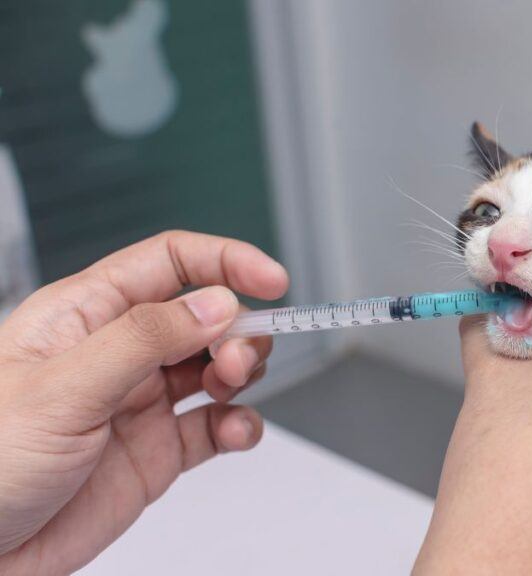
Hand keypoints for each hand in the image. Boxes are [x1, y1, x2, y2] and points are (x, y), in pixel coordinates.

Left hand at [0, 231, 287, 573]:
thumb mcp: (61, 389)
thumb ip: (143, 340)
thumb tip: (213, 304)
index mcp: (85, 316)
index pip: (169, 263)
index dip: (225, 262)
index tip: (271, 280)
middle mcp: (118, 353)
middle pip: (205, 315)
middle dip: (237, 329)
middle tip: (238, 358)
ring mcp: (141, 402)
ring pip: (218, 367)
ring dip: (242, 373)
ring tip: (230, 390)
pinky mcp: (158, 450)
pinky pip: (217, 426)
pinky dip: (240, 425)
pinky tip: (235, 431)